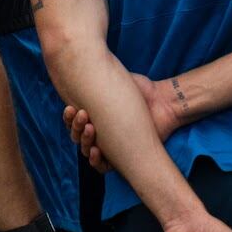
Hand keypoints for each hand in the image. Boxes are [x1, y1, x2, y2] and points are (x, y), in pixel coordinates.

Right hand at [62, 73, 181, 170]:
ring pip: (86, 150)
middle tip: (83, 116)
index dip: (68, 117)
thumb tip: (79, 64)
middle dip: (76, 127)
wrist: (163, 102)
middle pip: (77, 136)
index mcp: (94, 116)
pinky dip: (96, 161)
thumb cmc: (141, 90)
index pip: (73, 121)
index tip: (70, 108)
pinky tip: (96, 151)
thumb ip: (97, 77)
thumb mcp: (115, 81)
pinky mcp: (120, 158)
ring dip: (84, 142)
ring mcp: (109, 145)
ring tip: (91, 130)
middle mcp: (99, 132)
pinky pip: (102, 166)